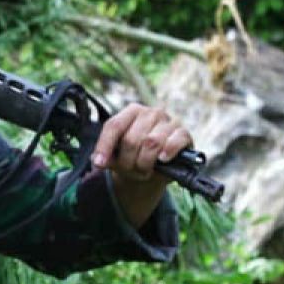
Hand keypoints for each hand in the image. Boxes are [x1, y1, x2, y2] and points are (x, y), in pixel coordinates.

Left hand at [92, 103, 192, 227]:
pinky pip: (175, 141)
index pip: (114, 126)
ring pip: (152, 142)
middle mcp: (150, 113)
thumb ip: (107, 155)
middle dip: (128, 161)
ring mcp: (169, 121)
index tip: (99, 164)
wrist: (157, 169)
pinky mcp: (184, 133)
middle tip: (130, 171)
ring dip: (145, 162)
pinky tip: (162, 159)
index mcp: (131, 112)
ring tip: (144, 170)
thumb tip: (99, 161)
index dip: (104, 146)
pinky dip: (168, 151)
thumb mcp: (117, 155)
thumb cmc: (134, 157)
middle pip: (131, 139)